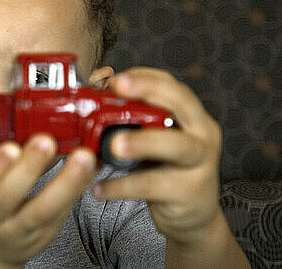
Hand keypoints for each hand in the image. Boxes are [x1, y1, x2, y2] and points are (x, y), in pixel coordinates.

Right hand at [0, 134, 96, 267]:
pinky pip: (61, 213)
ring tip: (82, 157)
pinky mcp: (42, 236)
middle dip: (29, 168)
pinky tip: (90, 171)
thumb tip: (26, 123)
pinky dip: (77, 189)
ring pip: (41, 211)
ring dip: (64, 182)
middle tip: (46, 141)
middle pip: (6, 197)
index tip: (10, 147)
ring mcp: (16, 230)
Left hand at [94, 68, 222, 242]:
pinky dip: (121, 186)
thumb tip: (93, 100)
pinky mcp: (189, 192)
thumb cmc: (166, 170)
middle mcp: (202, 135)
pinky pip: (151, 186)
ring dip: (141, 142)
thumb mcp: (154, 141)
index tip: (115, 78)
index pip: (173, 87)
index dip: (145, 78)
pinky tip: (100, 188)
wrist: (194, 216)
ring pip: (174, 146)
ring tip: (112, 146)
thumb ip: (133, 122)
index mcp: (192, 117)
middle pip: (182, 106)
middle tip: (118, 90)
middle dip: (149, 92)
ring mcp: (201, 164)